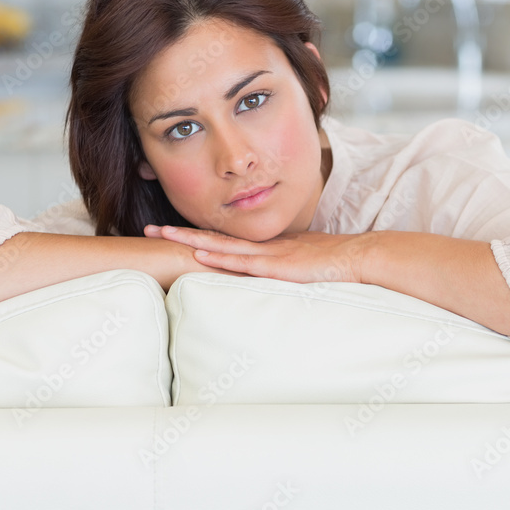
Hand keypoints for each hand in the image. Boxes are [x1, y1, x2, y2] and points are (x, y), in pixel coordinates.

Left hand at [144, 225, 368, 283]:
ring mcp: (269, 254)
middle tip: (150, 231)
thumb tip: (279, 279)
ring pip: (221, 245)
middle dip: (181, 234)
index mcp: (270, 246)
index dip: (200, 235)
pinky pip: (243, 261)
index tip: (174, 234)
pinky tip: (199, 254)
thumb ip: (289, 269)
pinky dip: (220, 257)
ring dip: (189, 240)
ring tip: (161, 236)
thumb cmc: (339, 263)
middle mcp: (264, 246)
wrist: (359, 257)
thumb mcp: (307, 265)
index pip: (228, 240)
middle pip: (215, 237)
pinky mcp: (278, 266)